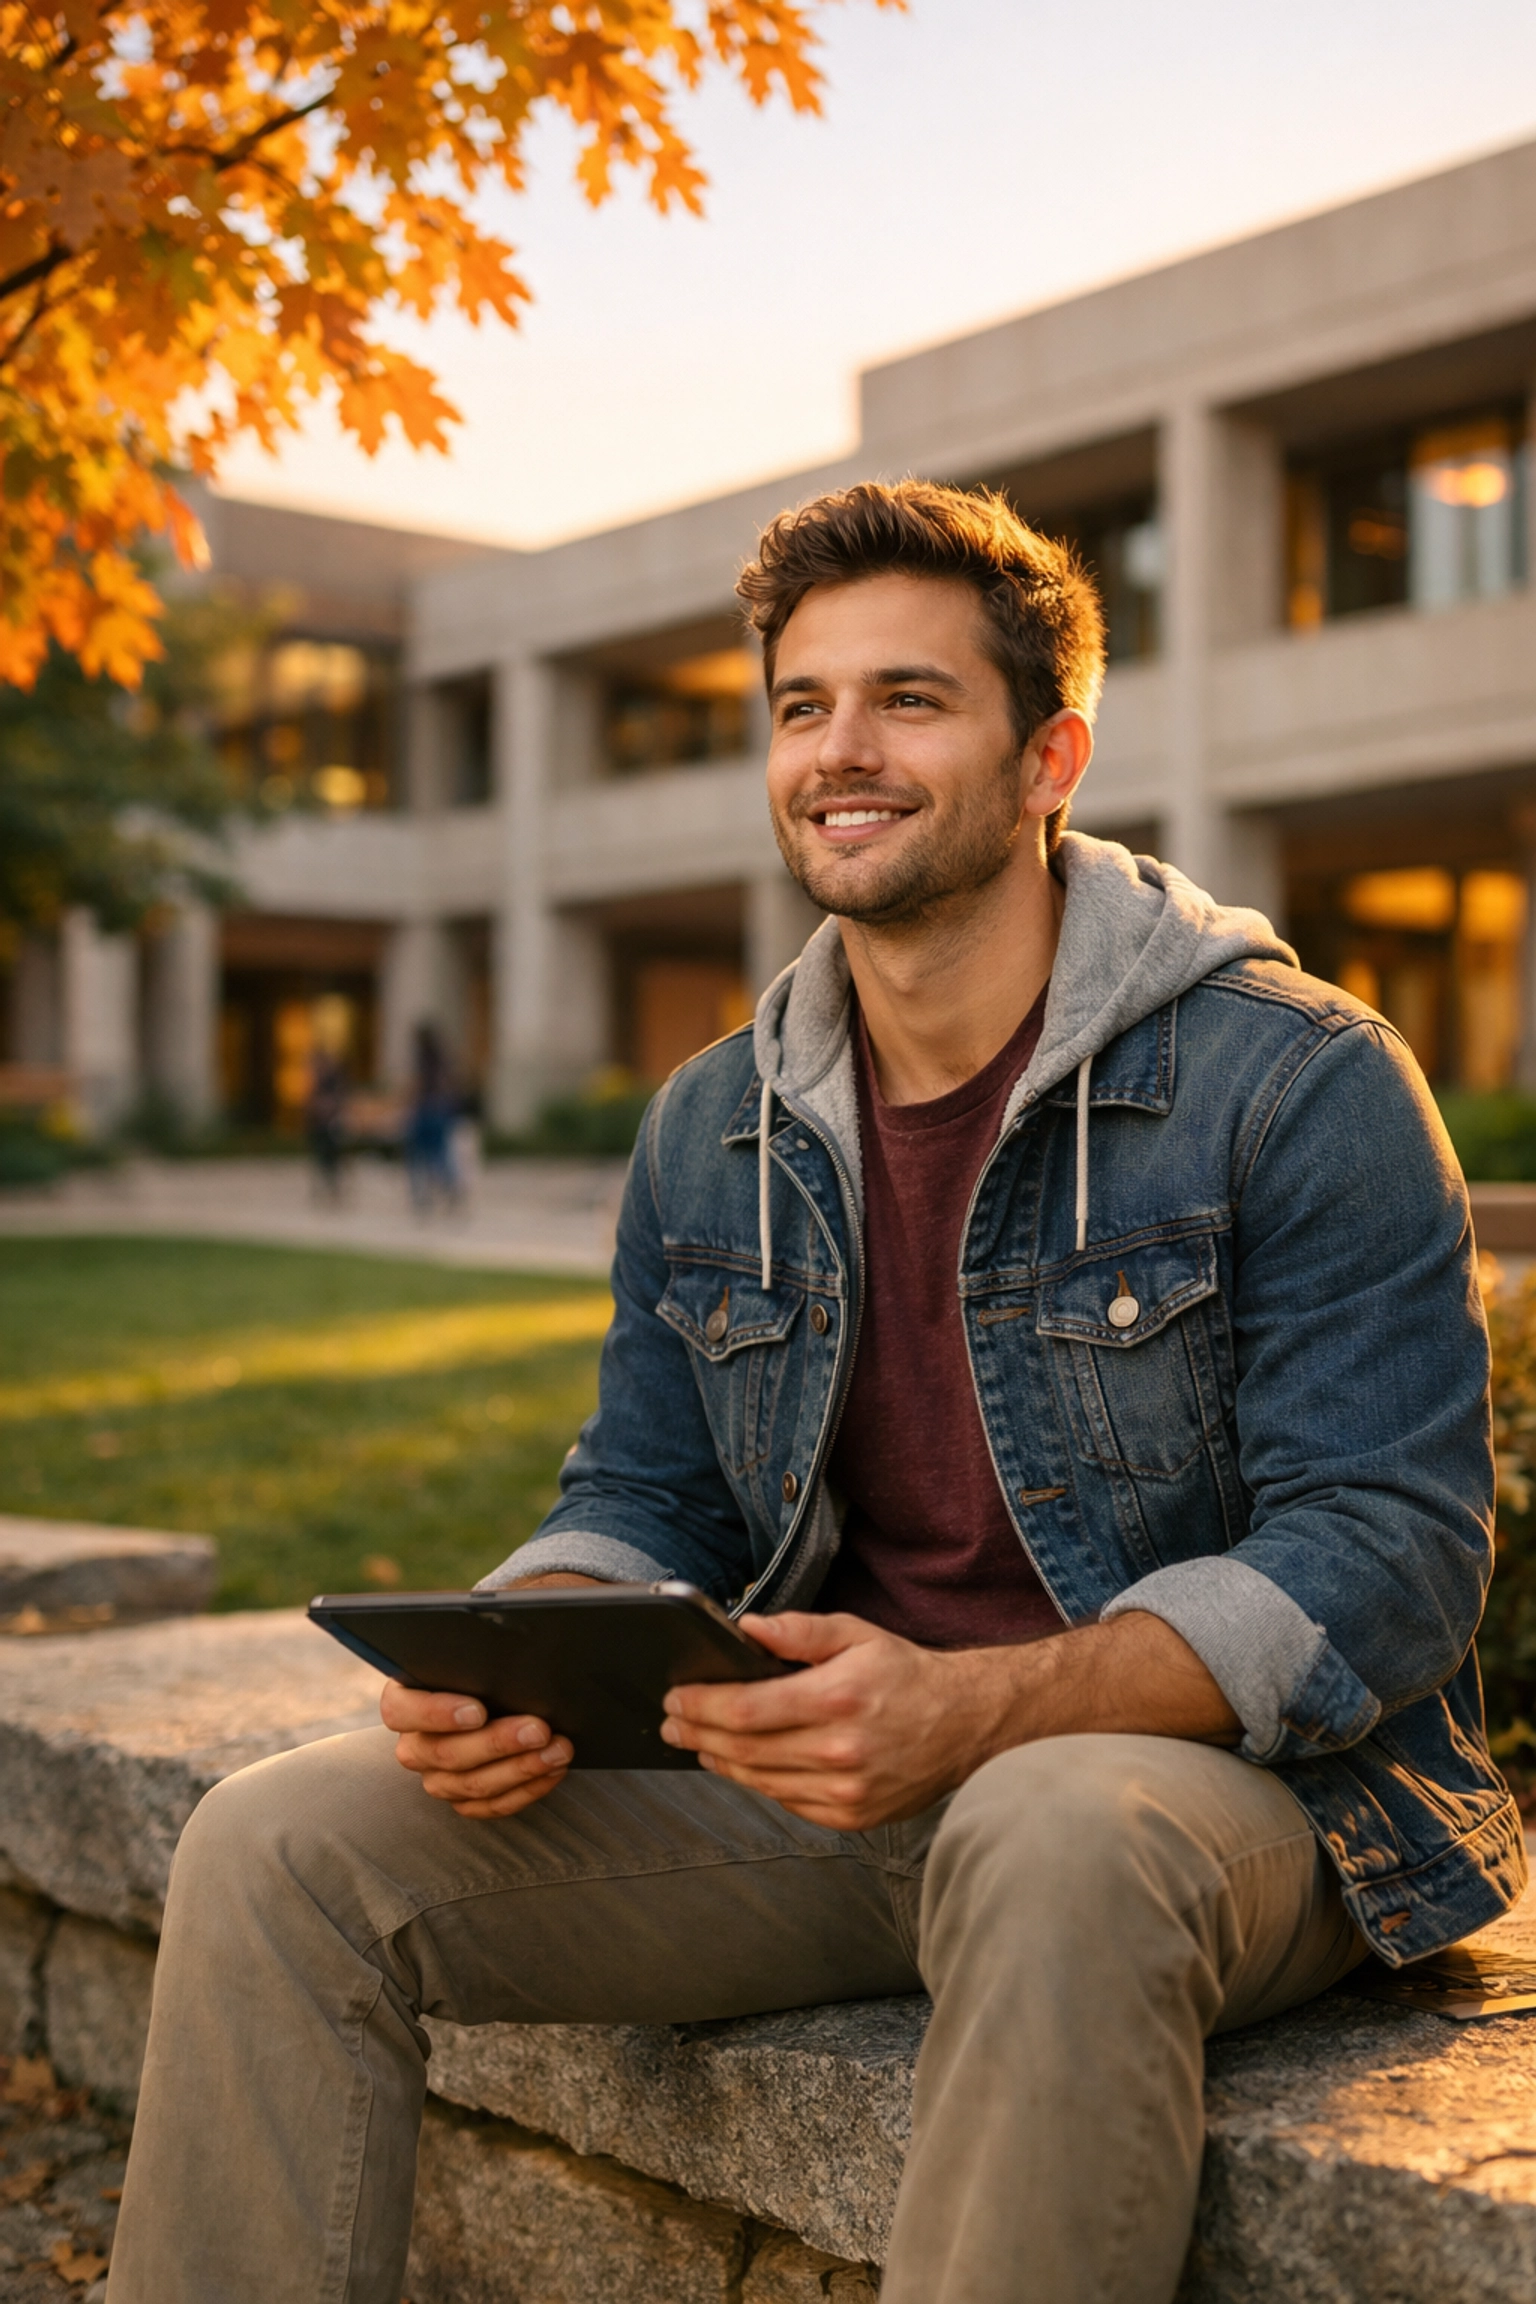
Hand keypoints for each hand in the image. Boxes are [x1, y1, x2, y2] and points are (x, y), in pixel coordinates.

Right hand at [382, 1570, 603, 1817]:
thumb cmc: (488, 1658)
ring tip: (560, 1748)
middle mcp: (415, 1744)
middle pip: (446, 1754)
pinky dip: (528, 1789)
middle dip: (497, 1742)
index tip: (478, 1708)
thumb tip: (514, 1628)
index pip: (402, 1711)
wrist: (505, 1684)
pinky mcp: (465, 1800)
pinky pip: (493, 1806)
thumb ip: (483, 1640)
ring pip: (472, 1785)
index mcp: (404, 1698)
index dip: (437, 1712)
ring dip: (521, 1768)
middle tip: (539, 1727)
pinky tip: (555, 1769)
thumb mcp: (481, 1645)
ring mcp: (438, 1777)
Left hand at [658, 1607, 1238, 1831]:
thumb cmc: (907, 1674)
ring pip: (760, 1781)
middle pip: (745, 1749)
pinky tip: (740, 1765)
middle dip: (699, 1734)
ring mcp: (846, 1792)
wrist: (967, 1725)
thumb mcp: (856, 1634)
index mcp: (838, 1699)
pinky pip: (787, 1802)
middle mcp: (840, 1752)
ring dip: (721, 1761)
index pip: (747, 1710)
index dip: (702, 1706)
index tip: (674, 1698)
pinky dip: (758, 1783)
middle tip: (671, 1721)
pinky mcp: (852, 1818)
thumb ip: (798, 1632)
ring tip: (695, 1742)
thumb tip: (743, 1630)